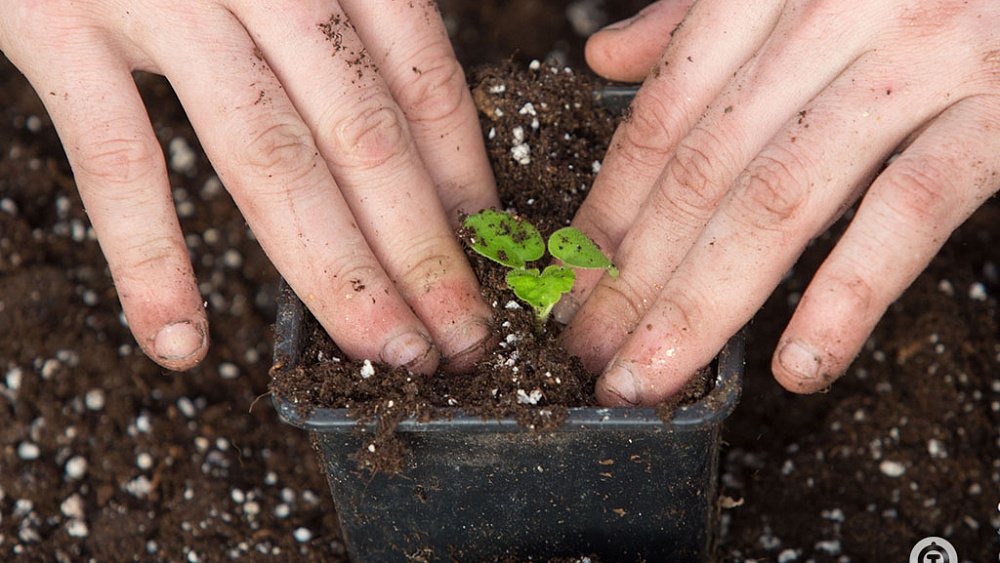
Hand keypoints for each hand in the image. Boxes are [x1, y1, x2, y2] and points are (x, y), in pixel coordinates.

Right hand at [0, 1, 497, 372]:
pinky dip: (149, 258)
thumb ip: (341, 23)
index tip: (490, 258)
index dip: (464, 180)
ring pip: (271, 159)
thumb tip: (407, 143)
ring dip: (337, 273)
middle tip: (465, 339)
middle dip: (423, 251)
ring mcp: (163, 2)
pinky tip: (181, 343)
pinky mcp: (57, 26)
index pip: (421, 81)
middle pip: (365, 136)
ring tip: (386, 354)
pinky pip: (117, 160)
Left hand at [557, 0, 999, 404]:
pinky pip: (911, 208)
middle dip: (635, 275)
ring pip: (781, 197)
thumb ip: (702, 12)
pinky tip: (798, 365)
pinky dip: (849, 292)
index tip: (568, 284)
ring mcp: (922, 58)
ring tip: (650, 378)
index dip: (608, 208)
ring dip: (704, 302)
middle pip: (704, 169)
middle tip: (589, 356)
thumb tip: (609, 55)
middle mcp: (835, 15)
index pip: (664, 116)